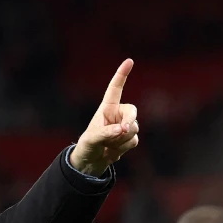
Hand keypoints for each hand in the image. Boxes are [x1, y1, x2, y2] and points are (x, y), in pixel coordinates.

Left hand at [69, 59, 138, 176]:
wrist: (90, 162)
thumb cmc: (87, 145)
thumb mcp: (92, 138)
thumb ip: (107, 133)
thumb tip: (123, 130)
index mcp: (107, 108)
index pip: (115, 88)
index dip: (122, 74)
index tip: (129, 61)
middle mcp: (118, 114)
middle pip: (132, 111)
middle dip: (129, 122)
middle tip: (122, 131)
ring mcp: (125, 126)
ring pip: (134, 129)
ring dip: (121, 140)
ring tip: (107, 145)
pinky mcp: (129, 138)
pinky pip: (133, 141)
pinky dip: (123, 148)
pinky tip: (112, 151)